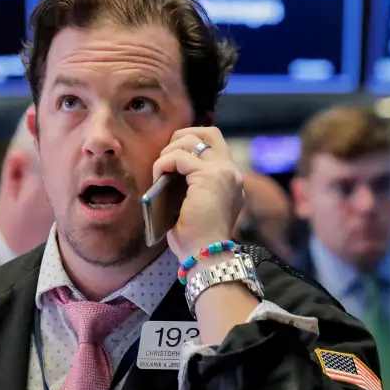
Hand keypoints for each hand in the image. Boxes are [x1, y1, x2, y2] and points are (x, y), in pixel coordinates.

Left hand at [152, 127, 244, 261]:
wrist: (206, 256)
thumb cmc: (196, 239)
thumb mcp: (196, 205)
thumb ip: (191, 184)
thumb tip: (169, 169)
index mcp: (231, 180)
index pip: (214, 145)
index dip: (190, 145)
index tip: (172, 160)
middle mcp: (232, 173)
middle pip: (210, 132)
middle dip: (183, 136)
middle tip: (166, 156)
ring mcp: (224, 172)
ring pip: (193, 140)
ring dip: (170, 151)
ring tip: (160, 170)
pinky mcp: (210, 176)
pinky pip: (178, 156)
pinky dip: (163, 162)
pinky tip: (157, 176)